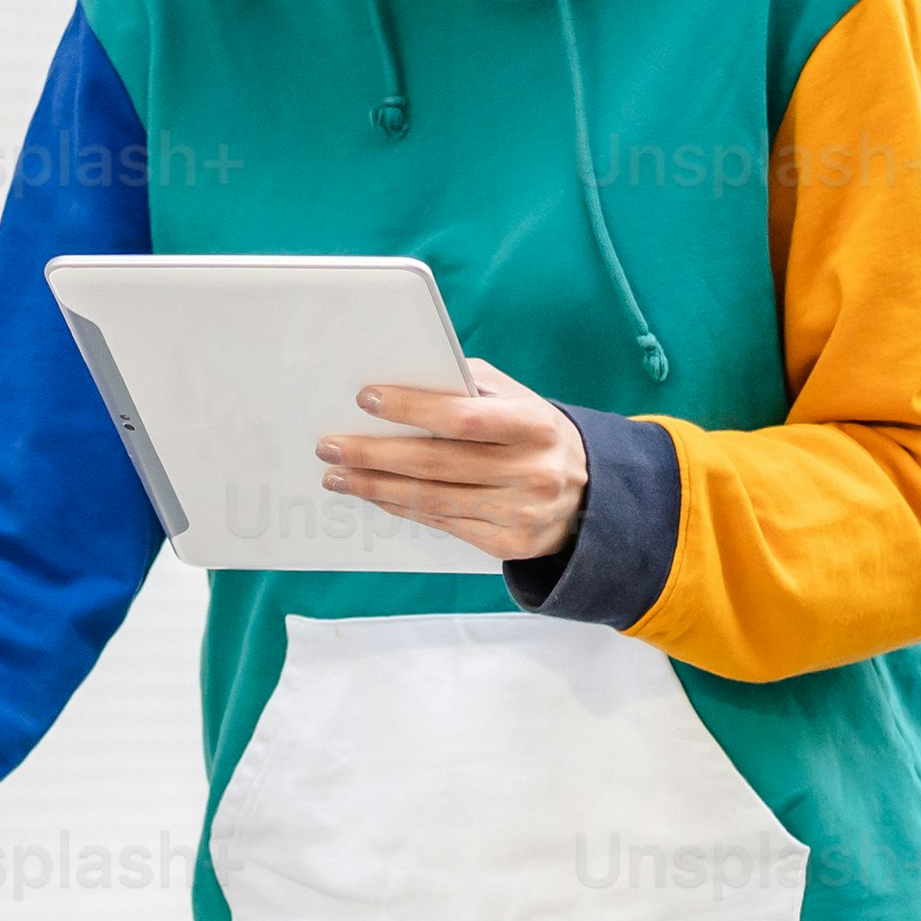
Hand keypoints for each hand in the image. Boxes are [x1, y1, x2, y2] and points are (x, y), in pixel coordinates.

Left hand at [317, 361, 587, 564]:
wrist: (590, 496)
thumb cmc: (536, 435)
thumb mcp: (520, 400)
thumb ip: (469, 385)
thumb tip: (405, 377)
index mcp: (535, 425)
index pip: (463, 417)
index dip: (412, 407)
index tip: (366, 397)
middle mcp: (530, 472)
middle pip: (437, 464)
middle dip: (374, 454)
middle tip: (330, 446)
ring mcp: (519, 513)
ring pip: (432, 499)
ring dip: (376, 487)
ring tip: (337, 475)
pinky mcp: (507, 544)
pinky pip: (442, 523)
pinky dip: (402, 508)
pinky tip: (374, 495)